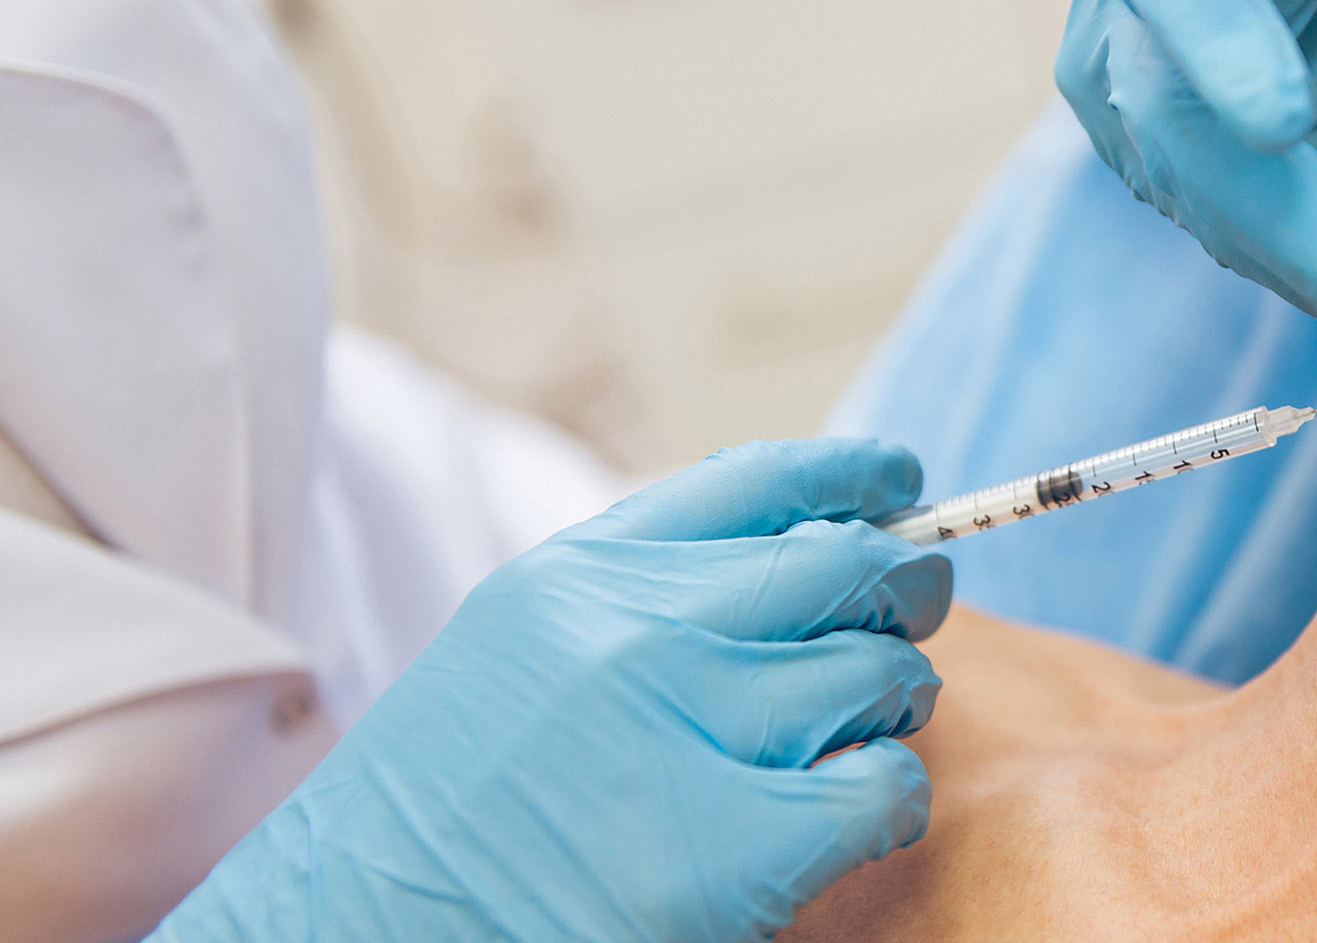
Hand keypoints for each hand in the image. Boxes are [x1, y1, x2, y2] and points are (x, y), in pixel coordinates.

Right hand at [153, 439, 953, 942]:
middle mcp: (642, 630)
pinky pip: (881, 787)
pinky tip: (857, 812)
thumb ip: (646, 591)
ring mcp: (686, 731)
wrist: (349, 928)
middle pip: (846, 566)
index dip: (854, 472)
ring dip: (896, 699)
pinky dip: (891, 797)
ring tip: (866, 727)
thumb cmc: (446, 802)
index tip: (901, 479)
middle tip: (914, 611)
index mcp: (587, 574)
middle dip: (906, 585)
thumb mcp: (523, 647)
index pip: (761, 479)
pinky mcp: (726, 849)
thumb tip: (812, 546)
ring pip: (879, 673)